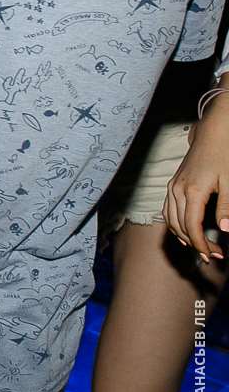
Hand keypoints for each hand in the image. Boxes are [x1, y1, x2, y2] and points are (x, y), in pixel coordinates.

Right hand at [166, 121, 228, 261]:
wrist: (212, 135)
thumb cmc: (224, 156)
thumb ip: (227, 207)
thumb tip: (224, 231)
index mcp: (193, 190)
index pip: (192, 226)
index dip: (201, 245)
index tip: (213, 256)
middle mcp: (177, 190)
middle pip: (180, 226)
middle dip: (195, 244)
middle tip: (213, 256)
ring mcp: (172, 187)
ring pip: (171, 220)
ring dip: (184, 237)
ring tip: (201, 248)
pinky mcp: (172, 185)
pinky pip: (168, 211)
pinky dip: (175, 225)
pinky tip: (185, 232)